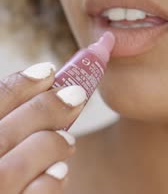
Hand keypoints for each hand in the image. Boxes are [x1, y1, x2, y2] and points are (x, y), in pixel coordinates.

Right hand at [0, 62, 86, 192]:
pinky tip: (59, 172)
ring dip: (50, 147)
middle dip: (44, 109)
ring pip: (14, 170)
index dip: (18, 86)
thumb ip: (8, 120)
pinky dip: (50, 182)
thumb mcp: (0, 136)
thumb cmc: (4, 162)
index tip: (46, 71)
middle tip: (75, 95)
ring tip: (68, 142)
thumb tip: (43, 82)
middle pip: (1, 136)